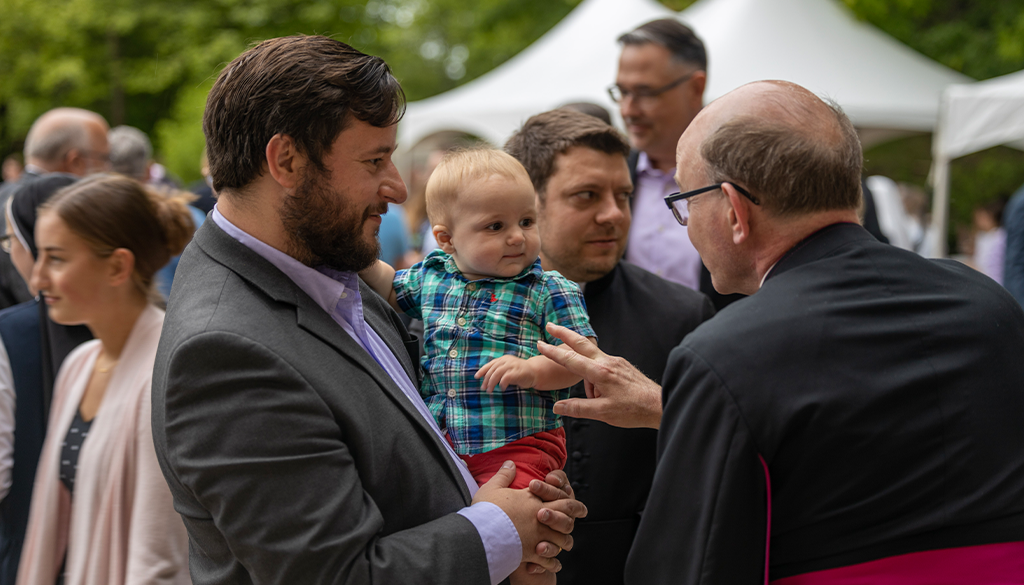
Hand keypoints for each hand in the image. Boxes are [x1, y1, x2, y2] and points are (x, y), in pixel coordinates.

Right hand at [473, 462, 586, 573]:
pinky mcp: (533, 553)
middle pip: (565, 512)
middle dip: (576, 511)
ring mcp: (539, 535)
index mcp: (532, 500)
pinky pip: (549, 560)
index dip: (564, 492)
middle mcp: (540, 516)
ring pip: (562, 538)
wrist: (481, 534)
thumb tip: (510, 463)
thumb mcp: (492, 488)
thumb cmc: (486, 510)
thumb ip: (503, 475)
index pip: (554, 493)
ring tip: (565, 543)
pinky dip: (553, 563)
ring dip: (565, 540)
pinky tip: (555, 564)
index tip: (570, 492)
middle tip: (583, 511)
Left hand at [476, 355, 534, 391]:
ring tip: (490, 390)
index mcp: (503, 359)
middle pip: (492, 369)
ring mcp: (512, 365)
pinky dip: (502, 384)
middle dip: (486, 379)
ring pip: (497, 373)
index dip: (482, 370)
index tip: (476, 377)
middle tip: (484, 388)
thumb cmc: (519, 373)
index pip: (490, 364)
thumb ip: (498, 371)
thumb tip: (486, 380)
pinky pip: (506, 378)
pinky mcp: (518, 372)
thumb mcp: (507, 370)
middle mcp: (507, 361)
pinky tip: (502, 388)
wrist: (535, 372)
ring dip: (492, 382)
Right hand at [538, 323, 662, 428]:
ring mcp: (616, 361)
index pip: (570, 359)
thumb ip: (578, 408)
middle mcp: (608, 362)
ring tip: (596, 400)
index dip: (552, 352)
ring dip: (586, 373)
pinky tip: (603, 394)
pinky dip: (596, 376)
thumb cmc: (633, 410)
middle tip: (550, 325)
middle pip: (581, 343)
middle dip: (564, 334)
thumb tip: (557, 407)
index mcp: (600, 372)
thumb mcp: (602, 413)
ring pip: (593, 359)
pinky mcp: (622, 365)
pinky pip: (603, 366)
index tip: (540, 343)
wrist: (659, 405)